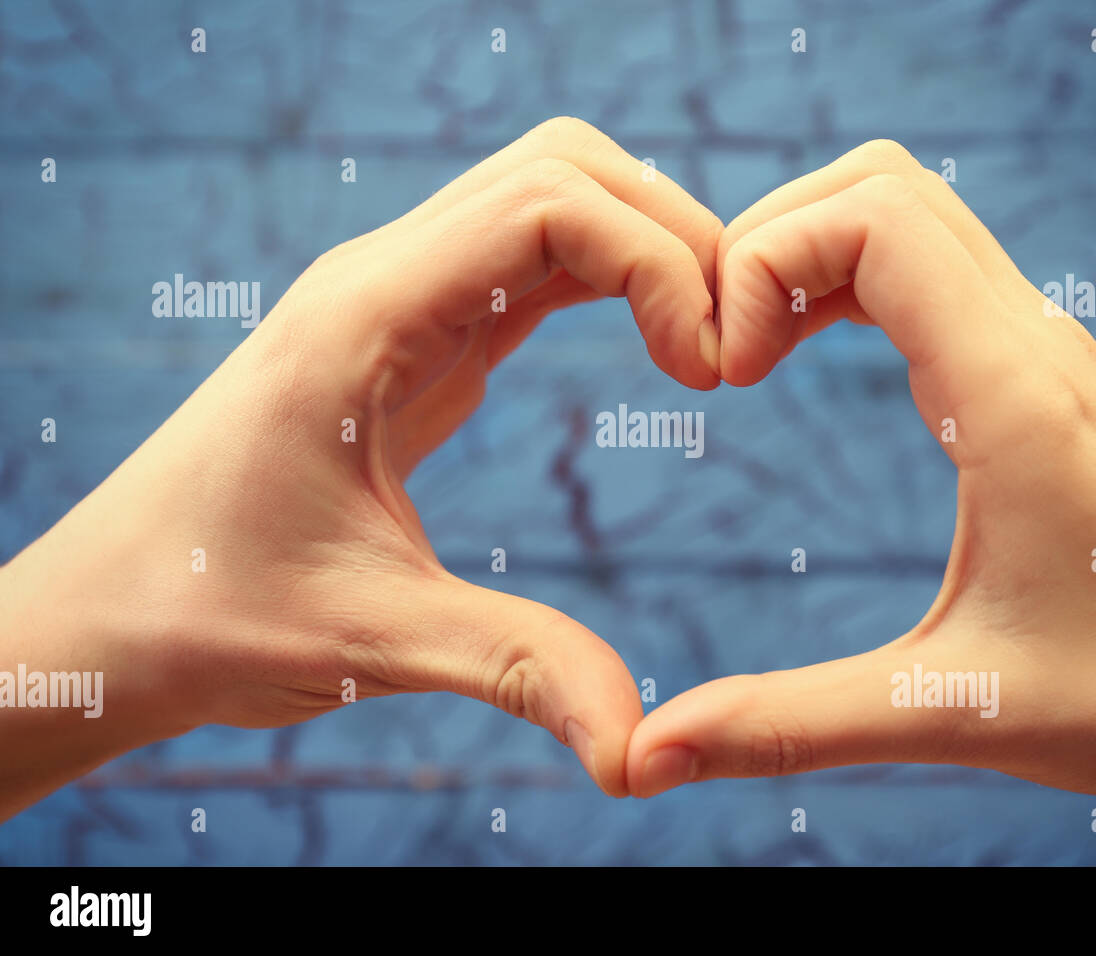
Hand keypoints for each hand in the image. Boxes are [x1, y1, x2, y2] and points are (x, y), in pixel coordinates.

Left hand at [0, 117, 722, 817]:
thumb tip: (640, 751)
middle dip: (669, 231)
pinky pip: (524, 264)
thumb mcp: (370, 640)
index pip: (548, 204)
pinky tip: (649, 349)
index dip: (658, 262)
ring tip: (702, 349)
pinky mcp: (411, 341)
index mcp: (367, 318)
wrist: (109, 613)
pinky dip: (605, 281)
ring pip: (546, 199)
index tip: (708, 376)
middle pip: (560, 168)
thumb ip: (517, 670)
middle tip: (728, 347)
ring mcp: (396, 301)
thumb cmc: (209, 613)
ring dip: (641, 248)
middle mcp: (381, 280)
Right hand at [625, 140, 1095, 828]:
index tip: (725, 374)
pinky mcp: (1034, 369)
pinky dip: (843, 280)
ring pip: (906, 211)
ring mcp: (1039, 345)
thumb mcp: (946, 714)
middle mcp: (1031, 342)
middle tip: (720, 355)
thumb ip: (786, 725)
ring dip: (806, 252)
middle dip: (769, 241)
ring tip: (747, 353)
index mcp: (1011, 398)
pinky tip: (801, 355)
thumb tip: (649, 756)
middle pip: (880, 185)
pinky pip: (926, 267)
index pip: (874, 220)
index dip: (765, 261)